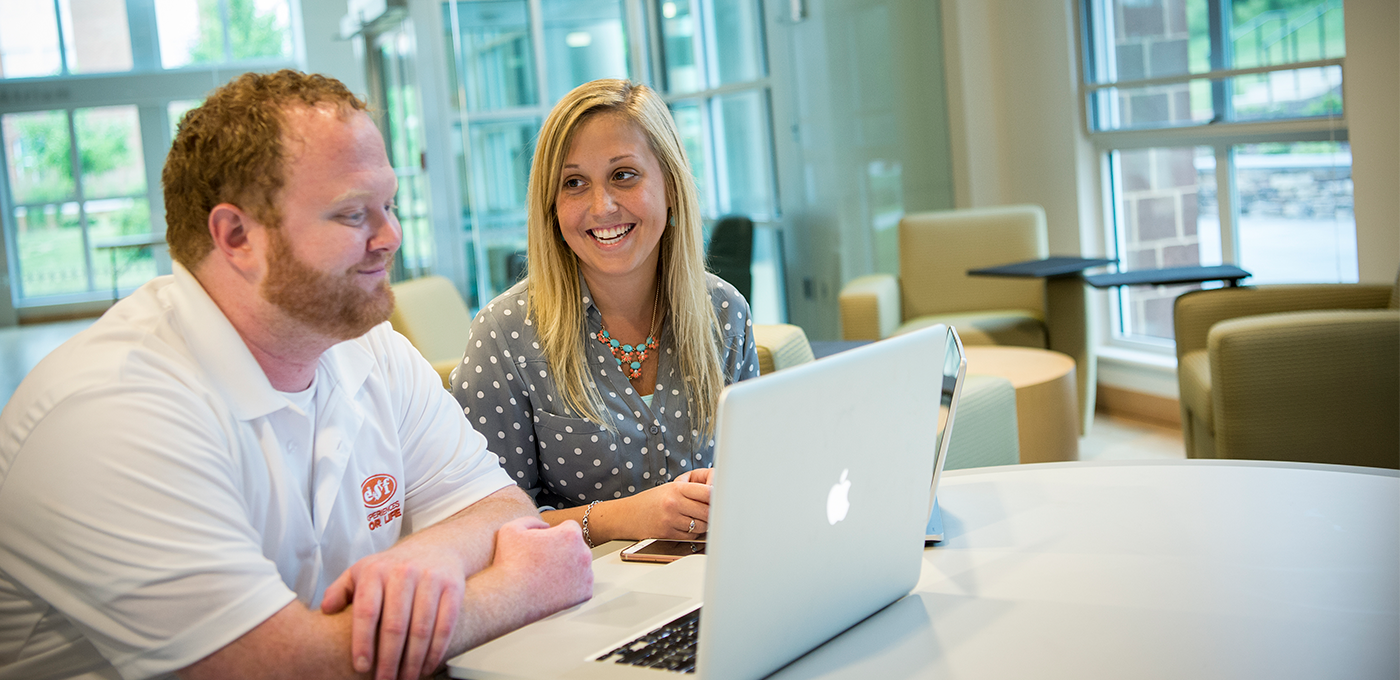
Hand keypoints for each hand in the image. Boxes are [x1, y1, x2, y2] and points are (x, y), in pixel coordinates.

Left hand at [320, 528, 468, 679]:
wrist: (435, 548)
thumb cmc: (394, 567)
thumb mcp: (362, 571)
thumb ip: (340, 590)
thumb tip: (326, 609)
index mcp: (376, 571)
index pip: (366, 612)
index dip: (363, 643)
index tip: (362, 666)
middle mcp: (403, 572)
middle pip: (395, 626)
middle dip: (389, 660)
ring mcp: (430, 579)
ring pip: (421, 629)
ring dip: (413, 661)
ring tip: (405, 678)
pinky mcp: (453, 588)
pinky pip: (445, 626)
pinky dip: (436, 651)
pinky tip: (427, 666)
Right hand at [485, 516, 594, 622]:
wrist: (510, 597)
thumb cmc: (511, 564)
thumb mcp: (512, 529)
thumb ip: (531, 520)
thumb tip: (545, 526)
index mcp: (570, 535)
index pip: (570, 527)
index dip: (556, 534)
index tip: (547, 544)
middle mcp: (583, 553)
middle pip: (577, 547)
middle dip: (564, 551)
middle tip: (544, 561)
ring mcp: (586, 574)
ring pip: (580, 566)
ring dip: (569, 569)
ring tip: (547, 576)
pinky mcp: (585, 592)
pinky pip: (581, 585)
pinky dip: (571, 587)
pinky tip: (554, 587)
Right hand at [610, 471, 712, 539]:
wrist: (626, 515)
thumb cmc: (650, 501)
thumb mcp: (670, 488)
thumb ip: (693, 490)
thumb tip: (716, 494)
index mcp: (677, 489)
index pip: (708, 492)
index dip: (718, 497)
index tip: (722, 499)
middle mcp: (674, 503)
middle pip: (709, 511)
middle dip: (714, 513)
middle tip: (715, 512)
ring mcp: (671, 519)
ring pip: (702, 525)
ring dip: (705, 524)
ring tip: (698, 519)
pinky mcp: (668, 534)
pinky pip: (691, 535)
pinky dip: (694, 533)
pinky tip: (687, 527)